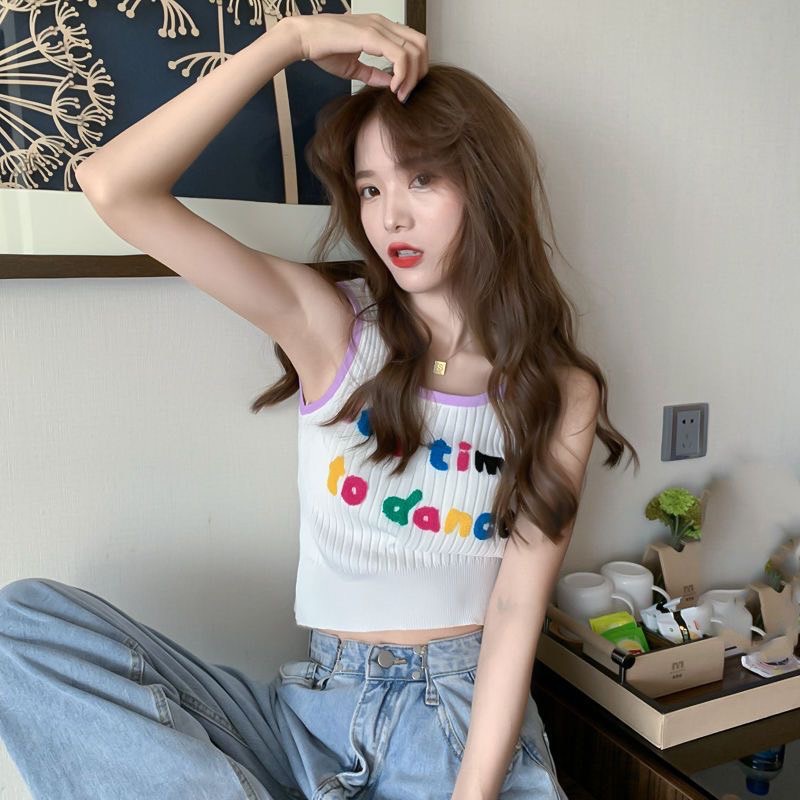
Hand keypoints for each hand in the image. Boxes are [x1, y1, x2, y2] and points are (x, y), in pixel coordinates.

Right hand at [285, 12, 427, 101]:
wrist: (304, 38)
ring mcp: (379, 27)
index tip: (404, 89)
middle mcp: (383, 24)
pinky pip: (400, 56)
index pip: (414, 43)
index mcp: (381, 28)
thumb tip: (391, 83)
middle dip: (420, 72)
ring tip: (400, 94)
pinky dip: (402, 75)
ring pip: (415, 50)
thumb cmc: (324, 49)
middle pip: (421, 44)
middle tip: (407, 93)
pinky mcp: (371, 36)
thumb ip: (374, 73)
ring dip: (412, 77)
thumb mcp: (354, 66)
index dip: (416, 67)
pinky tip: (393, 88)